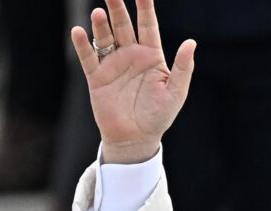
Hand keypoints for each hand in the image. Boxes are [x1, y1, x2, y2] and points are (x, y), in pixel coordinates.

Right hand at [71, 0, 194, 163]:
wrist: (136, 138)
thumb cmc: (159, 116)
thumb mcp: (176, 92)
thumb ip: (183, 67)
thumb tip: (191, 42)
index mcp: (151, 56)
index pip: (148, 26)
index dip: (145, 8)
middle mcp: (131, 56)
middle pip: (124, 26)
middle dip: (118, 8)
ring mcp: (113, 65)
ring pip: (105, 38)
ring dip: (102, 25)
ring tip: (100, 12)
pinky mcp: (97, 77)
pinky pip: (88, 57)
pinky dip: (83, 45)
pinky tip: (79, 32)